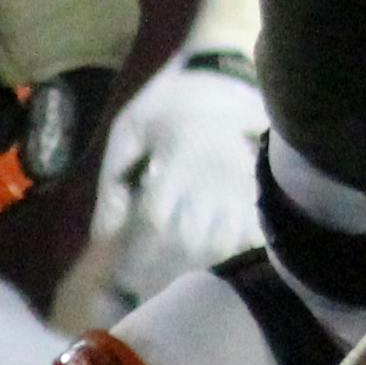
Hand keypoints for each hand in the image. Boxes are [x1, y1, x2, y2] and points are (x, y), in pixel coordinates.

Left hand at [92, 0, 266, 310]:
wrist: (224, 66)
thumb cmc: (169, 99)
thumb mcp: (127, 132)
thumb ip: (113, 187)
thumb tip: (105, 239)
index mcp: (176, 166)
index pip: (155, 229)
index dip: (135, 263)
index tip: (117, 285)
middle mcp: (213, 181)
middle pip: (189, 247)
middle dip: (162, 278)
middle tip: (140, 298)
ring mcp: (242, 187)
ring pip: (223, 248)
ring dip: (196, 274)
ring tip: (173, 291)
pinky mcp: (259, 190)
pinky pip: (252, 237)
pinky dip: (234, 259)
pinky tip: (216, 272)